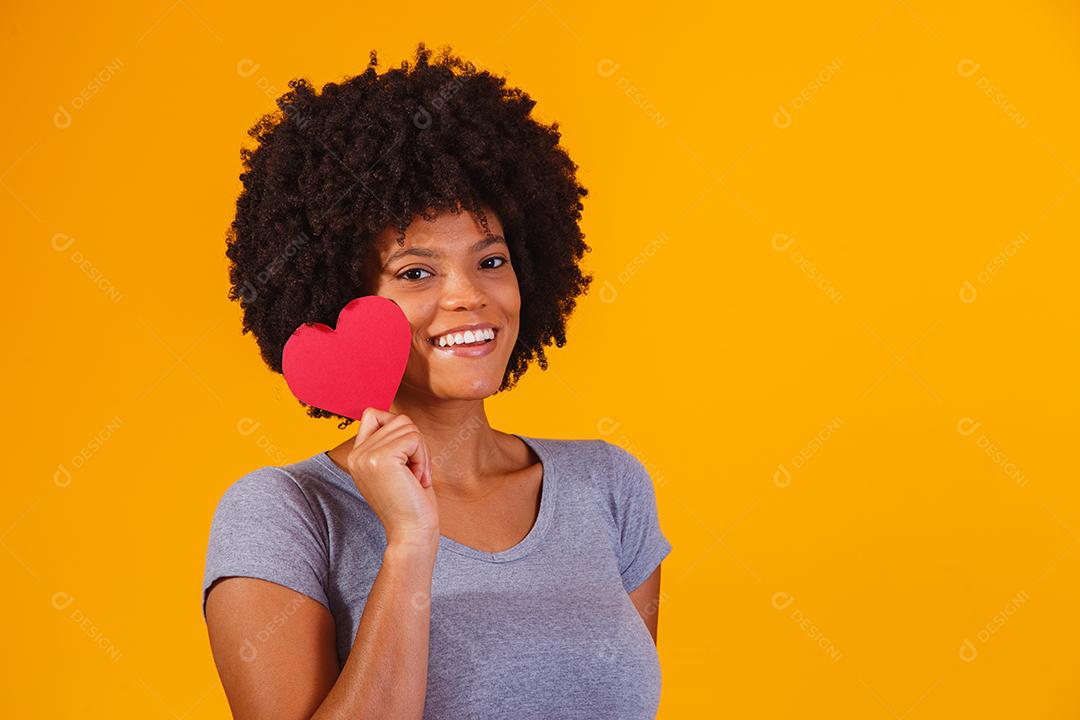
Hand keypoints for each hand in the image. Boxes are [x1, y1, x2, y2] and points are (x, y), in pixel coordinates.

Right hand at [345, 407, 439, 548]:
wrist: (411, 533)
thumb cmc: (411, 502)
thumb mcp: (395, 468)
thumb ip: (390, 442)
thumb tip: (399, 417)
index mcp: (355, 456)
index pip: (373, 414)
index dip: (397, 428)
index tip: (405, 459)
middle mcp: (356, 454)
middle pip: (397, 419)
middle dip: (415, 444)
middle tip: (415, 473)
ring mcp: (366, 456)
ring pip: (407, 426)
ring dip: (421, 452)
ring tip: (415, 477)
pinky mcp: (381, 458)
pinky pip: (414, 438)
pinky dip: (423, 457)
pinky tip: (417, 479)